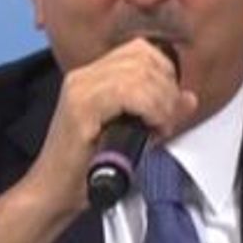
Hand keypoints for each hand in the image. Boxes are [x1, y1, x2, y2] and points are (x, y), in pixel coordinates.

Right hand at [0, 39, 195, 242]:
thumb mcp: (132, 134)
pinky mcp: (81, 109)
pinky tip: (150, 130)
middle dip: (167, 89)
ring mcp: (80, 90)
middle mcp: (83, 76)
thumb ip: (159, 112)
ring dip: (161, 102)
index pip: (140, 50)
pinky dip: (150, 110)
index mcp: (91, 76)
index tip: (169, 104)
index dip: (165, 72)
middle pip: (143, 58)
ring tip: (158, 128)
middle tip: (165, 120)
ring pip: (139, 73)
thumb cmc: (86, 169)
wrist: (53, 193)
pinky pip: (129, 93)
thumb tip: (188, 98)